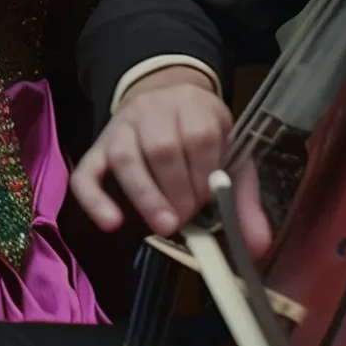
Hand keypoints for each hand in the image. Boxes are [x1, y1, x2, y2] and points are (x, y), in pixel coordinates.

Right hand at [69, 64, 271, 255]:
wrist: (164, 100)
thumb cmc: (201, 135)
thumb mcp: (229, 155)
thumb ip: (243, 199)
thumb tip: (259, 245)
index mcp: (194, 105)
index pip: (199, 135)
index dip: (204, 173)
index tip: (209, 201)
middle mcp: (153, 109)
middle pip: (161, 147)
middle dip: (177, 190)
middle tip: (186, 219)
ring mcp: (121, 127)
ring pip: (125, 158)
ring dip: (146, 196)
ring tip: (164, 226)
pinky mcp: (97, 146)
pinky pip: (86, 171)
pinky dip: (95, 199)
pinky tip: (111, 223)